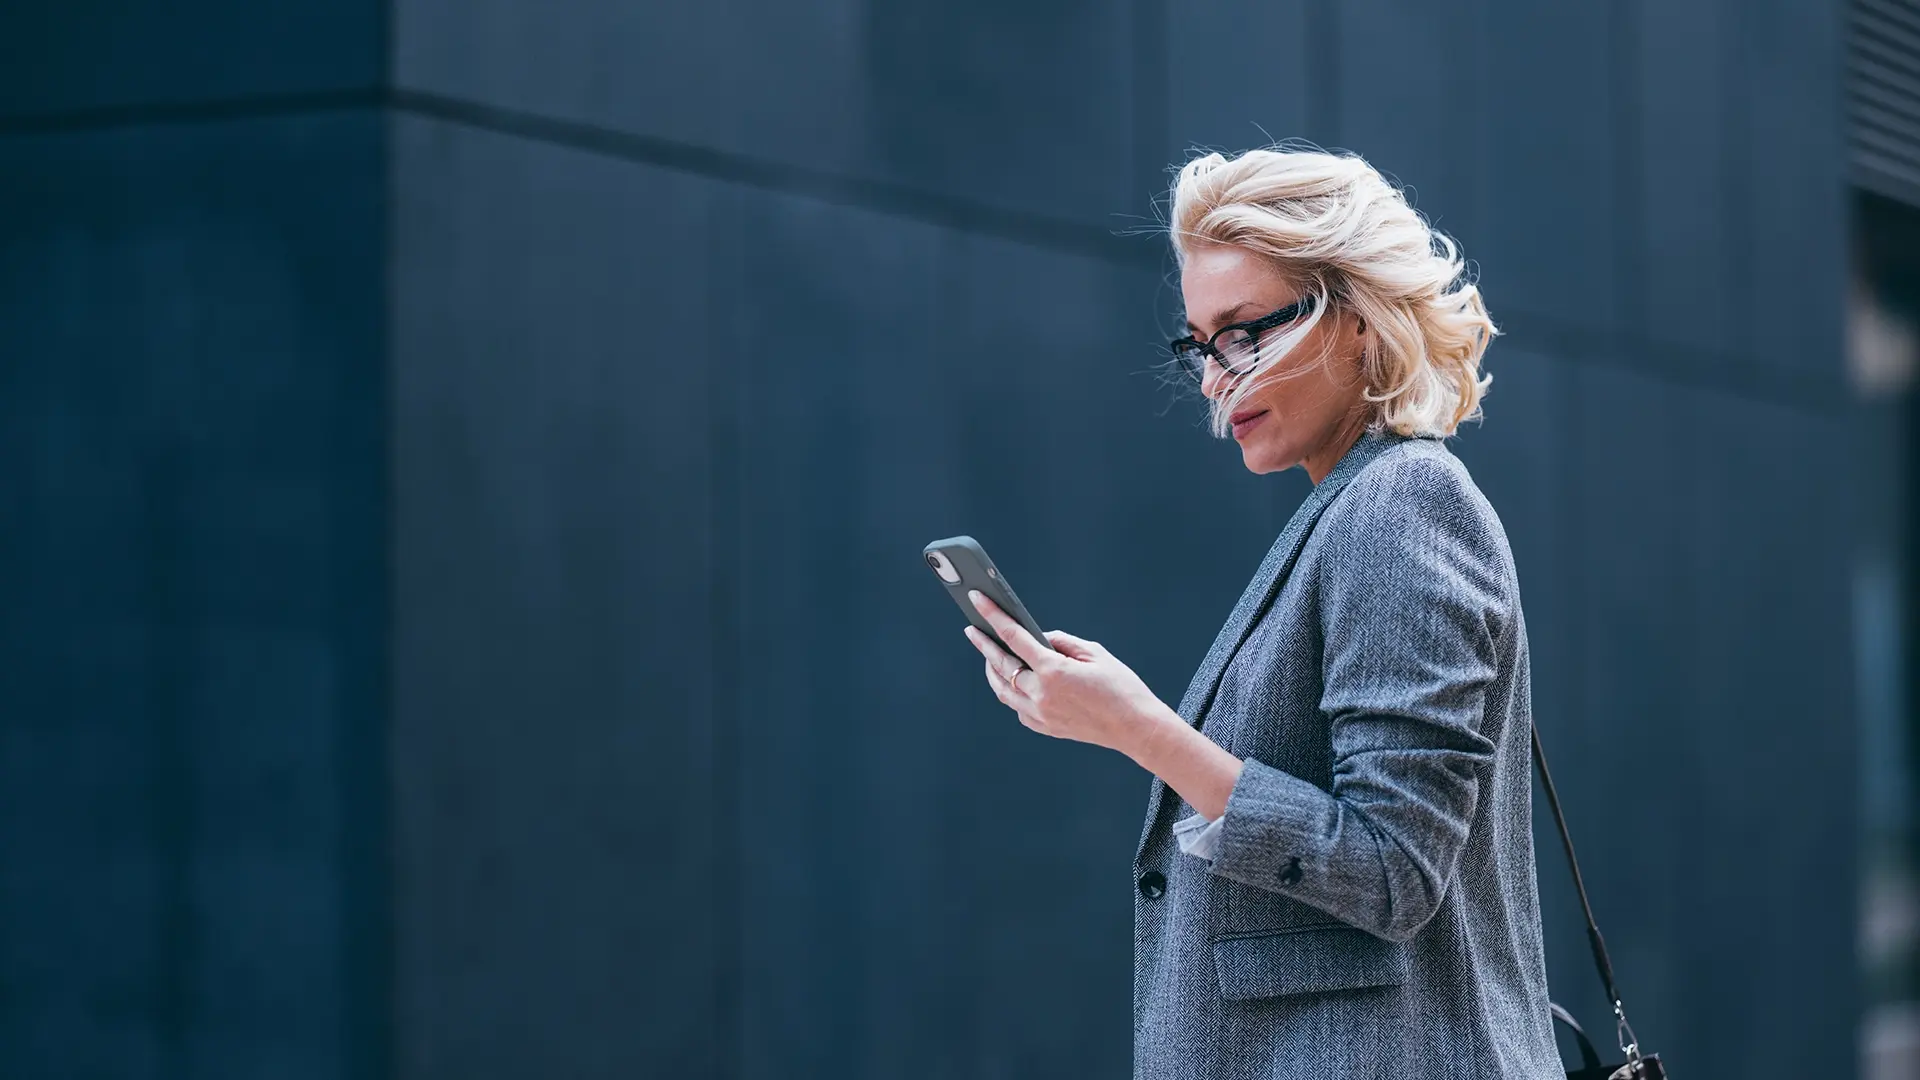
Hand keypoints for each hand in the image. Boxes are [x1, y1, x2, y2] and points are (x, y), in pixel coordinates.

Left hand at [962, 591, 1180, 756]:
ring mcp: (1040, 715)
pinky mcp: (1045, 728)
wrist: (1136, 727)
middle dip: (984, 644)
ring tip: (989, 655)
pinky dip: (1012, 692)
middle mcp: (1041, 694)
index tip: (977, 600)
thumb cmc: (1121, 688)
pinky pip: (1018, 708)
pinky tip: (1014, 681)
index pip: (1014, 637)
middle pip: (1001, 665)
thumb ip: (1062, 642)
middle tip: (973, 629)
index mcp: (1053, 671)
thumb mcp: (1095, 653)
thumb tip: (1039, 639)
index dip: (993, 616)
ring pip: (1003, 690)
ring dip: (993, 670)